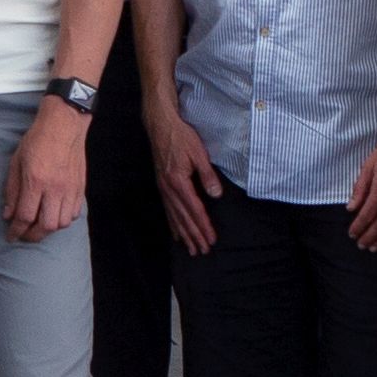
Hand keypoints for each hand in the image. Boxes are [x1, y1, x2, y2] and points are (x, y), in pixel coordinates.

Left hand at [2, 101, 90, 243]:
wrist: (64, 125)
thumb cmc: (37, 140)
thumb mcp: (16, 162)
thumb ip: (12, 190)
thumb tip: (8, 215)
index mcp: (36, 181)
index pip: (25, 216)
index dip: (17, 230)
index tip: (11, 236)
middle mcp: (55, 188)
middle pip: (46, 226)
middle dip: (33, 235)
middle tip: (25, 234)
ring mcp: (70, 189)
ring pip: (62, 223)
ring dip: (49, 228)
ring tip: (39, 225)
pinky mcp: (80, 187)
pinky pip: (74, 214)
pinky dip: (63, 219)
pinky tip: (55, 214)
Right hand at [149, 101, 223, 256]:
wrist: (160, 125)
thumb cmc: (181, 136)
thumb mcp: (199, 153)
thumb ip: (207, 175)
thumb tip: (216, 195)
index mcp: (178, 182)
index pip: (195, 209)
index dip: (204, 226)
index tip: (211, 239)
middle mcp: (168, 189)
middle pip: (183, 218)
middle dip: (194, 236)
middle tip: (202, 251)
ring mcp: (163, 188)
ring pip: (174, 217)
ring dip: (184, 234)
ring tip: (191, 249)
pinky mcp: (161, 185)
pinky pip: (167, 210)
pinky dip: (172, 224)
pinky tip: (176, 233)